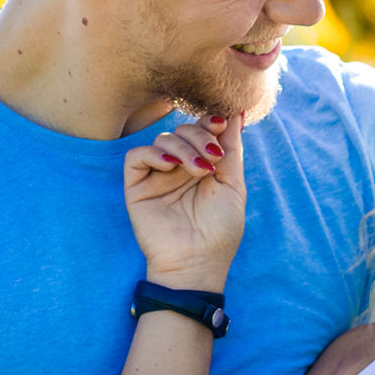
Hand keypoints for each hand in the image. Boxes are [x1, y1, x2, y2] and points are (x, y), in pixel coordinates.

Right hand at [123, 114, 245, 289]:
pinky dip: (154, 154)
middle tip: (213, 156)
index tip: (221, 124)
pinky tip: (171, 166)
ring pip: (163, 139)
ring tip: (199, 171)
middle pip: (183, 130)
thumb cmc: (220, 229)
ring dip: (184, 148)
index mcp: (203, 165)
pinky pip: (137, 156)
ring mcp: (158, 176)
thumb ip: (232, 148)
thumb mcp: (233, 184)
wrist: (198, 261)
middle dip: (200, 136)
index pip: (202, 129)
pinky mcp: (137, 187)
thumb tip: (237, 113)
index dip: (210, 122)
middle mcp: (179, 167)